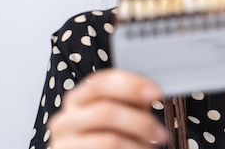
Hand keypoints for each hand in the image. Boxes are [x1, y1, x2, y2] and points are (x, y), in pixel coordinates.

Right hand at [48, 69, 167, 148]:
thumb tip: (150, 93)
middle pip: (105, 111)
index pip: (102, 82)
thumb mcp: (118, 114)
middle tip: (160, 133)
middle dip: (140, 122)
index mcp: (79, 97)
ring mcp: (65, 141)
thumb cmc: (103, 136)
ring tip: (150, 147)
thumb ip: (130, 102)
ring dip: (136, 144)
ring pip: (108, 140)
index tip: (156, 93)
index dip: (131, 85)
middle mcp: (67, 117)